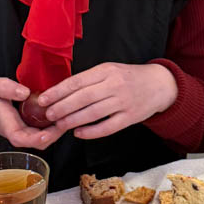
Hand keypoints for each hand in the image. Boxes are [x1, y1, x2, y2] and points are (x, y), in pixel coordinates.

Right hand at [0, 77, 65, 149]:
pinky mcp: (23, 127)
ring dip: (54, 129)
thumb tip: (24, 92)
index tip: (49, 132)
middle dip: (54, 134)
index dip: (36, 138)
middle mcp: (13, 130)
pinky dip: (50, 125)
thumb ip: (5, 88)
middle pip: (36, 141)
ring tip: (67, 115)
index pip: (20, 138)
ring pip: (40, 138)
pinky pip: (39, 131)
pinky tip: (59, 113)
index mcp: (4, 122)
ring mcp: (19, 130)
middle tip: (68, 118)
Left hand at [36, 62, 177, 139]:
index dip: (58, 92)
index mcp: (106, 70)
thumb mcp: (110, 70)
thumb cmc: (129, 77)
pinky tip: (79, 133)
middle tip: (48, 114)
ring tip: (59, 124)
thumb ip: (89, 80)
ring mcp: (123, 102)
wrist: (160, 84)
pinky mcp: (130, 118)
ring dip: (72, 120)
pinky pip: (107, 127)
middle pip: (82, 98)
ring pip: (92, 113)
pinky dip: (91, 131)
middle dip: (62, 107)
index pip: (77, 82)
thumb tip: (61, 92)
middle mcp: (115, 85)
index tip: (43, 99)